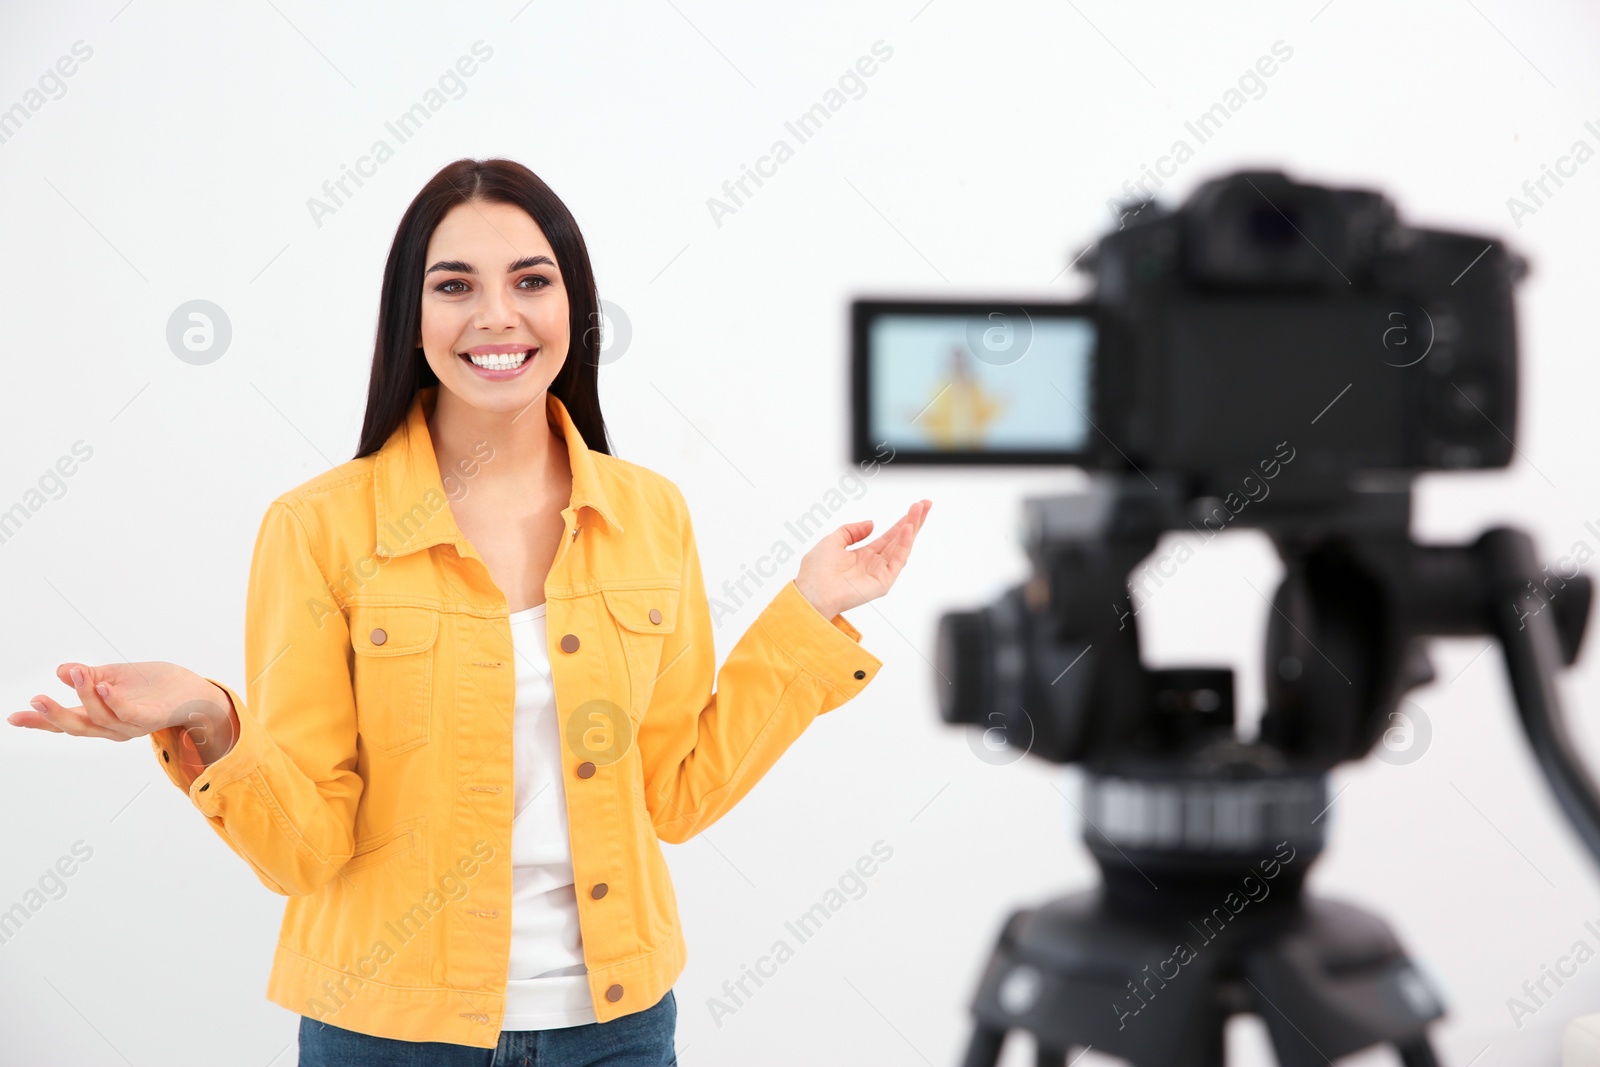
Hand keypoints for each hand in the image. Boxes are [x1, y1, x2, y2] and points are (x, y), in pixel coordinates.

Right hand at [8, 661, 230, 741]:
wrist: (194, 691)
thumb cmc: (153, 686)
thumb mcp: (114, 676)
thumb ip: (88, 677)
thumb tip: (61, 670)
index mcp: (100, 718)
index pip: (66, 721)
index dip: (40, 721)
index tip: (14, 717)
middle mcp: (113, 727)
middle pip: (78, 727)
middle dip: (56, 715)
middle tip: (36, 699)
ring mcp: (132, 725)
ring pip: (101, 717)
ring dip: (86, 694)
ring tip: (76, 674)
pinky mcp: (152, 718)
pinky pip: (130, 713)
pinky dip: (115, 701)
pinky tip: (104, 686)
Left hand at [794, 499, 930, 619]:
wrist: (812, 591)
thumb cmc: (816, 571)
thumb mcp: (833, 540)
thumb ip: (852, 530)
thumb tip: (871, 523)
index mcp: (863, 555)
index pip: (889, 535)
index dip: (902, 521)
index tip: (915, 507)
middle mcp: (874, 563)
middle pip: (900, 539)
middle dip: (913, 521)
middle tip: (925, 504)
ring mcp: (880, 573)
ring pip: (902, 547)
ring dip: (911, 528)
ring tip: (919, 511)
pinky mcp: (883, 582)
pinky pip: (897, 561)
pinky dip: (904, 544)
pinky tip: (908, 530)